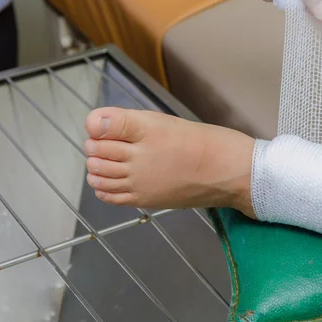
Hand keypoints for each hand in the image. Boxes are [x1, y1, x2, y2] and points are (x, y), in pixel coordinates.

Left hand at [84, 108, 255, 215]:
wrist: (228, 171)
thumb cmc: (203, 142)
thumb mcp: (165, 121)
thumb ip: (128, 122)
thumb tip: (94, 124)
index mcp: (146, 131)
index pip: (102, 127)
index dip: (97, 125)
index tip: (104, 126)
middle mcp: (139, 158)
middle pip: (97, 152)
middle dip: (95, 146)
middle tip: (105, 142)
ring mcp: (140, 182)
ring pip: (99, 174)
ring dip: (96, 166)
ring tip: (105, 160)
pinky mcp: (145, 200)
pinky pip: (111, 196)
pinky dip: (102, 187)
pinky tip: (106, 181)